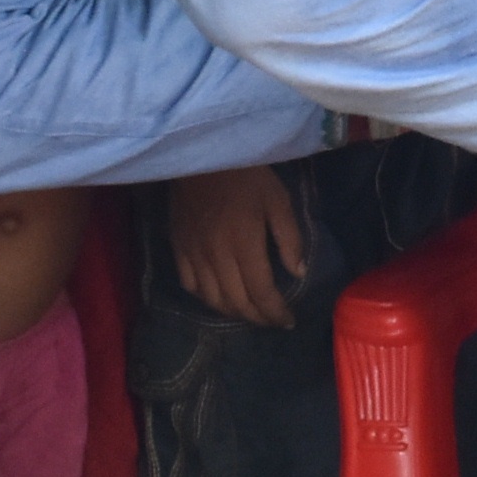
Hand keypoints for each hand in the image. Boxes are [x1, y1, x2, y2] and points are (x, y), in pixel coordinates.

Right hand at [169, 166, 303, 326]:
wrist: (202, 154)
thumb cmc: (246, 175)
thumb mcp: (278, 199)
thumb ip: (290, 238)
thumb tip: (297, 273)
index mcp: (244, 243)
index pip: (261, 292)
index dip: (275, 312)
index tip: (288, 321)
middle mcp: (216, 256)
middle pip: (237, 302)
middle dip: (257, 318)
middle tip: (272, 321)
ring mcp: (194, 254)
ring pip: (212, 299)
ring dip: (233, 313)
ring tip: (249, 313)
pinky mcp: (178, 248)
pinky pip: (189, 285)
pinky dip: (206, 298)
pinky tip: (219, 297)